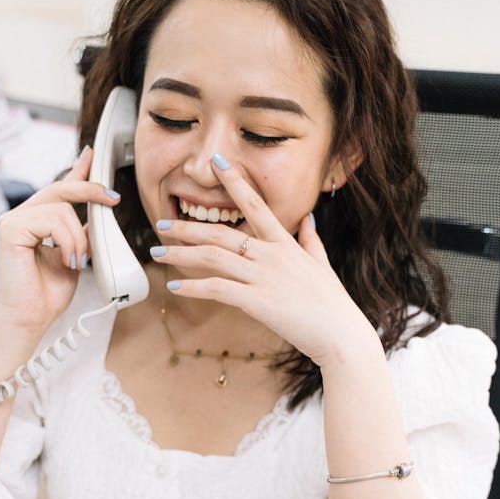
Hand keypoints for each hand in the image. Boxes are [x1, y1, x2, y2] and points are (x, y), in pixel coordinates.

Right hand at [0, 147, 119, 334]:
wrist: (30, 318)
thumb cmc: (46, 294)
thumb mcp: (74, 256)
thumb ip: (80, 234)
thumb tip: (95, 214)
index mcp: (36, 221)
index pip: (59, 190)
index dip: (77, 171)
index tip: (93, 156)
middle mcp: (22, 217)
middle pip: (61, 189)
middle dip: (90, 190)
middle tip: (113, 199)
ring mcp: (13, 221)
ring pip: (61, 208)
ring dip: (79, 237)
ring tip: (77, 261)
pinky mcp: (9, 229)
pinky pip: (52, 220)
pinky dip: (67, 241)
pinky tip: (66, 260)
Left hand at [151, 156, 376, 368]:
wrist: (341, 335)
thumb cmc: (333, 305)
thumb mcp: (322, 265)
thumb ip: (311, 240)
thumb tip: (309, 218)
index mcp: (285, 244)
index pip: (256, 204)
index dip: (235, 181)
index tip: (217, 163)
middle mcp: (271, 255)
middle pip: (221, 233)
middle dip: (188, 227)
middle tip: (162, 225)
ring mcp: (264, 277)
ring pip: (213, 258)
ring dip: (181, 254)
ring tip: (157, 253)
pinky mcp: (258, 301)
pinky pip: (218, 289)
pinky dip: (194, 287)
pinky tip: (174, 288)